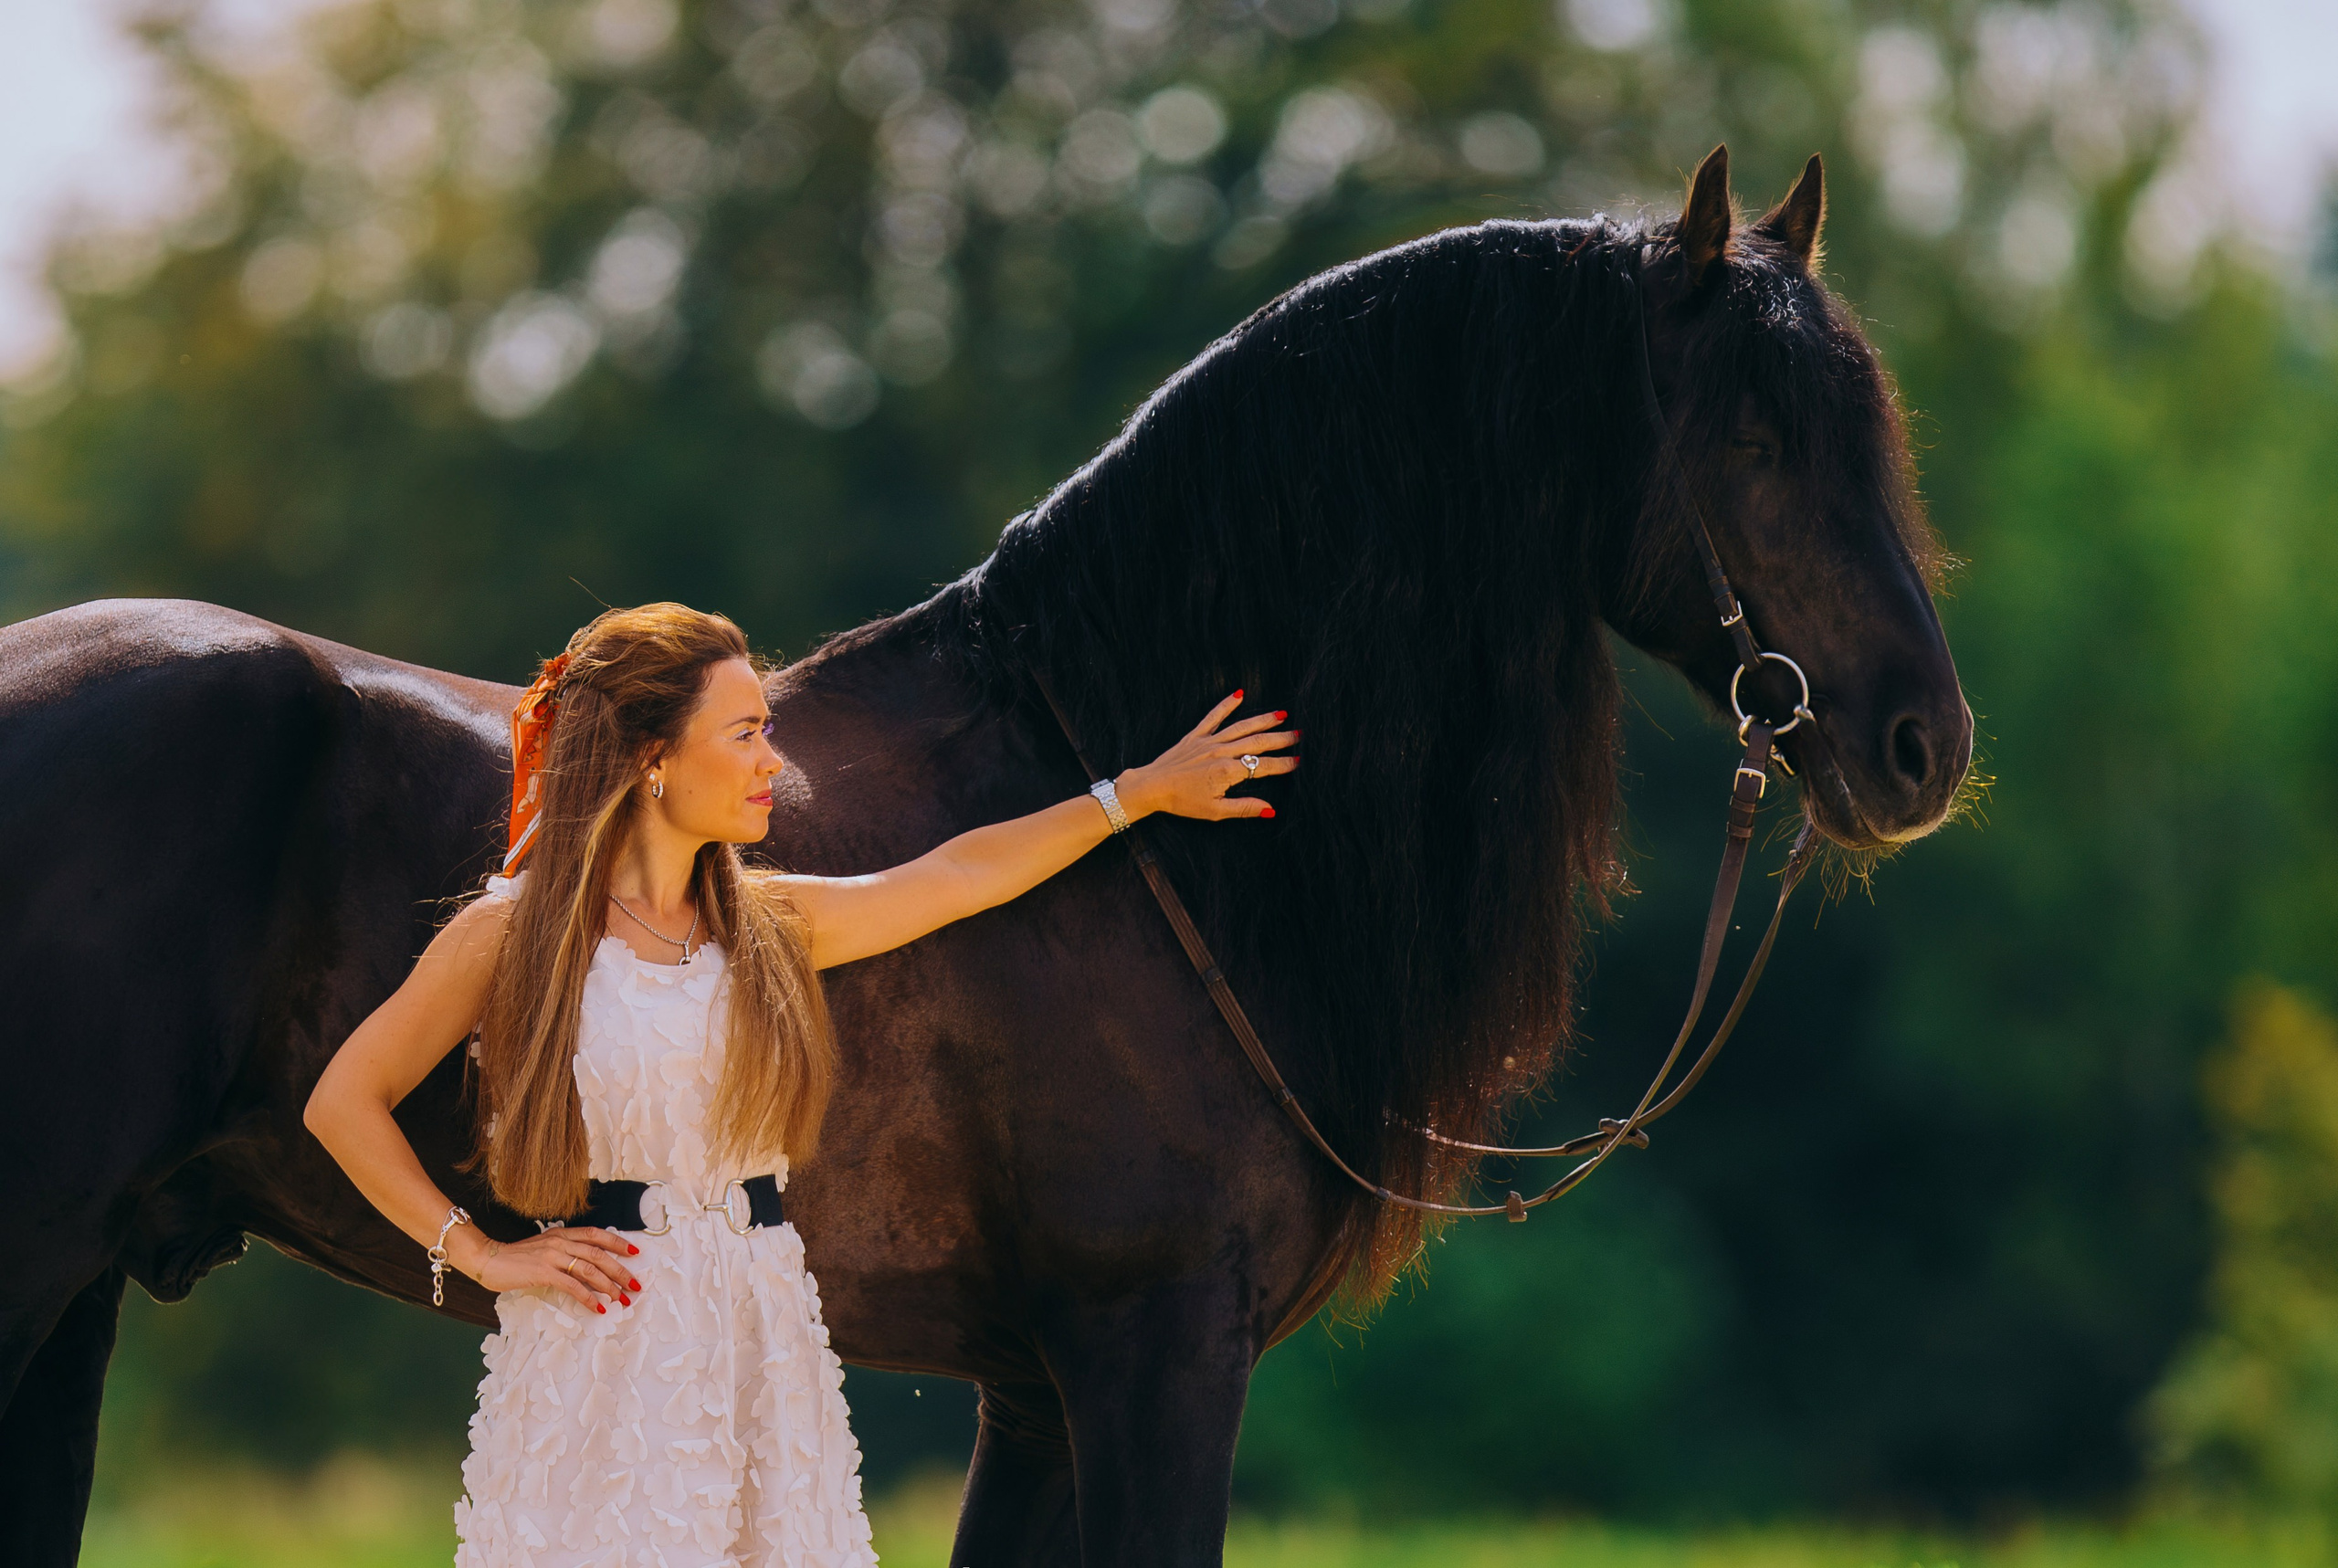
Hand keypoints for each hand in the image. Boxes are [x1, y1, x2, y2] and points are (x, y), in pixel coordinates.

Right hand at [452, 1224, 643, 1313]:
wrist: (488, 1258)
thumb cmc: (516, 1257)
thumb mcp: (543, 1247)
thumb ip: (563, 1250)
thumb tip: (586, 1265)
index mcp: (562, 1233)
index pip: (596, 1234)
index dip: (617, 1242)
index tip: (634, 1252)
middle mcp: (560, 1241)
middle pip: (599, 1254)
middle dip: (620, 1270)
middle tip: (635, 1285)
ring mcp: (552, 1256)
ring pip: (590, 1270)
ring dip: (609, 1286)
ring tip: (621, 1299)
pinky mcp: (543, 1272)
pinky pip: (572, 1286)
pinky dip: (588, 1297)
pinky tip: (597, 1307)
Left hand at [1117, 691, 1298, 821]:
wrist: (1151, 787)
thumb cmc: (1182, 801)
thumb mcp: (1215, 811)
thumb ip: (1244, 808)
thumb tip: (1270, 809)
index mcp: (1228, 771)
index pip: (1263, 766)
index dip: (1284, 764)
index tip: (1300, 761)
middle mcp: (1221, 752)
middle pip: (1257, 742)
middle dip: (1280, 739)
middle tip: (1299, 735)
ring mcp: (1208, 741)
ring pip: (1241, 727)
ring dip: (1263, 720)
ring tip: (1281, 715)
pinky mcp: (1195, 735)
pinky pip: (1214, 716)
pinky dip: (1226, 704)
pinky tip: (1239, 694)